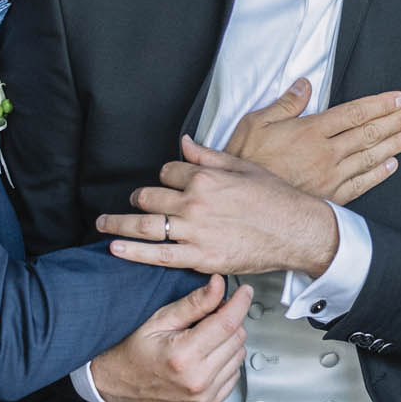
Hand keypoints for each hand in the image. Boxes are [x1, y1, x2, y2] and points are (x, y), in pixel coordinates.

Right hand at [90, 275, 249, 401]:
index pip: (227, 323)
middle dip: (229, 320)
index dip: (239, 303)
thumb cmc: (134, 350)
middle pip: (237, 338)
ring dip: (229, 341)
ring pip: (239, 356)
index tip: (244, 292)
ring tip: (204, 338)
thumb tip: (218, 285)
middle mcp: (196, 380)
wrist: (119, 383)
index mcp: (183, 356)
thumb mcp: (160, 319)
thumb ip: (194, 303)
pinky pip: (234, 375)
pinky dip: (227, 361)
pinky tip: (207, 356)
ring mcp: (203, 397)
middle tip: (211, 315)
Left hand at [100, 137, 339, 277]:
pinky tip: (116, 249)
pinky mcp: (201, 257)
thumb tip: (185, 144)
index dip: (165, 177)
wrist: (297, 230)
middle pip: (150, 197)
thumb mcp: (242, 167)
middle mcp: (195, 203)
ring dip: (118, 225)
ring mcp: (195, 232)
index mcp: (205, 177)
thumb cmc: (275, 198)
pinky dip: (134, 253)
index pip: (167, 172)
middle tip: (130, 204)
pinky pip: (159, 256)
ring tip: (103, 225)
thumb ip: (208, 156)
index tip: (166, 184)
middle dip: (137, 199)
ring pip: (145, 226)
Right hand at [224, 78, 400, 202]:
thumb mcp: (256, 123)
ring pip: (370, 156)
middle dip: (397, 121)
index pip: (354, 113)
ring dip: (396, 144)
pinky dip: (378, 173)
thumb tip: (305, 85)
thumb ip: (285, 104)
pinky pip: (361, 184)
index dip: (380, 105)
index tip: (400, 99)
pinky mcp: (329, 198)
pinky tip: (392, 165)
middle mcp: (326, 153)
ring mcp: (330, 177)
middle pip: (369, 132)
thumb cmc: (245, 161)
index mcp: (310, 130)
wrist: (241, 204)